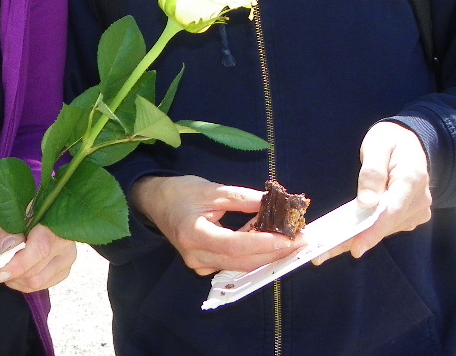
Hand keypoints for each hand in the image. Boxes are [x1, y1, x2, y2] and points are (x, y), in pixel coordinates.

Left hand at [0, 220, 75, 292]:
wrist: (38, 213)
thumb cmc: (23, 212)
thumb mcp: (9, 214)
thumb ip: (7, 231)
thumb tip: (7, 249)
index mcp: (55, 222)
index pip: (40, 249)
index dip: (19, 264)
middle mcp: (66, 243)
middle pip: (36, 271)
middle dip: (12, 273)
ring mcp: (67, 258)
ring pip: (38, 282)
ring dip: (17, 280)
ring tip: (6, 268)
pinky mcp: (64, 270)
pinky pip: (42, 285)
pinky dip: (24, 283)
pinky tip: (17, 271)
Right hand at [131, 175, 303, 275]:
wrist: (155, 203)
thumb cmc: (180, 192)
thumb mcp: (211, 189)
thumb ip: (241, 198)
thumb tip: (271, 202)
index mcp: (194, 235)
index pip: (235, 245)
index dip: (263, 243)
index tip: (289, 238)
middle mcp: (197, 257)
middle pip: (242, 261)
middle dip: (274, 253)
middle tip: (301, 241)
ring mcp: (200, 265)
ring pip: (240, 265)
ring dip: (267, 254)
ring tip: (291, 240)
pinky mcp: (205, 265)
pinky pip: (234, 263)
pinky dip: (253, 253)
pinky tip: (268, 240)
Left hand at [315, 121, 430, 264]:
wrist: (410, 141)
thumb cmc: (391, 140)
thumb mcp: (378, 145)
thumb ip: (372, 172)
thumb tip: (367, 202)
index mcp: (412, 179)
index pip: (391, 212)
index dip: (373, 232)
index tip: (355, 248)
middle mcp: (419, 200)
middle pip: (385, 226)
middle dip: (355, 240)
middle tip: (322, 254)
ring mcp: (416, 211)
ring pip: (383, 230)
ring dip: (356, 239)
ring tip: (324, 250)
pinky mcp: (408, 216)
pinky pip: (384, 227)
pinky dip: (364, 233)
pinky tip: (341, 239)